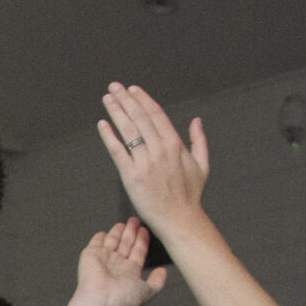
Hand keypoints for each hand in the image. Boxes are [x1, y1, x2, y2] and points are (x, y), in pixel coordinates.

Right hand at [67, 217, 168, 305]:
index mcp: (129, 272)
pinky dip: (100, 236)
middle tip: (136, 220)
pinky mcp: (91, 254)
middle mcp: (116, 265)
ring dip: (119, 231)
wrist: (100, 300)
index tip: (145, 230)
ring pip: (113, 240)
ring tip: (126, 221)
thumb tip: (163, 271)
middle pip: (126, 243)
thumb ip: (158, 281)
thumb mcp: (148, 290)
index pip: (137, 252)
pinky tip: (105, 231)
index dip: (142, 241)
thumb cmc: (123, 299)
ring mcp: (103, 259)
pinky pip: (96, 241)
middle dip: (132, 231)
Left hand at [97, 84, 209, 240]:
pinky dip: (109, 136)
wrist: (179, 219)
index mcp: (175, 144)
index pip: (156, 114)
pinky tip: (102, 124)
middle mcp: (159, 150)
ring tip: (108, 98)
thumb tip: (196, 120)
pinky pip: (117, 152)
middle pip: (139, 118)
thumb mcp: (202, 164)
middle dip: (126, 100)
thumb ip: (199, 140)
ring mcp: (144, 163)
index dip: (143, 100)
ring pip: (128, 131)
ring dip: (116, 112)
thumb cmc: (190, 194)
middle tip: (114, 87)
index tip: (133, 89)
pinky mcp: (130, 177)